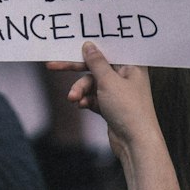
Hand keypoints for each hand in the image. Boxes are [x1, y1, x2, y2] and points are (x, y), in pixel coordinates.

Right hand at [49, 42, 158, 162]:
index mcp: (131, 65)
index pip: (107, 50)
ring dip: (80, 90)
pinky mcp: (112, 106)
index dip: (90, 47)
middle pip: (96, 67)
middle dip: (75, 70)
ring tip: (73, 98)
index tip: (71, 45)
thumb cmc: (129, 109)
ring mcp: (118, 92)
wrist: (136, 145)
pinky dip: (86, 100)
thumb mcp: (108, 81)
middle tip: (53, 66)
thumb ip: (96, 62)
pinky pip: (93, 97)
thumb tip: (88, 46)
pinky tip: (82, 105)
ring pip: (92, 84)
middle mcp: (126, 76)